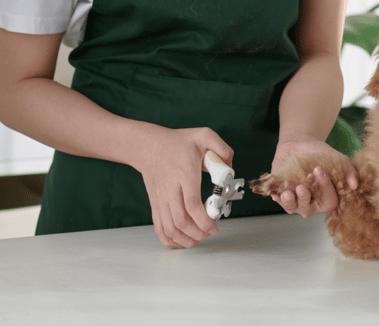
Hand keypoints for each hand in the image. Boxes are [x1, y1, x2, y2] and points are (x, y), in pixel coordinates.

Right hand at [133, 125, 232, 248]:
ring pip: (169, 227)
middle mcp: (170, 189)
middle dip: (198, 233)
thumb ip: (221, 148)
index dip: (203, 220)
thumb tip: (231, 165)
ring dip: (185, 239)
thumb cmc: (177, 142)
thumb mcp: (203, 135)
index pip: (191, 203)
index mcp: (184, 173)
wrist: (147, 146)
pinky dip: (169, 240)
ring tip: (199, 238)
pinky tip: (181, 242)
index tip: (215, 226)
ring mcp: (160, 198)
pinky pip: (159, 227)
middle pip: (180, 220)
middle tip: (210, 233)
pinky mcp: (155, 204)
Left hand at [270, 134, 356, 217]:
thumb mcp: (336, 158)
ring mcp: (295, 199)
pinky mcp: (280, 193)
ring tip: (287, 193)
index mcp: (326, 197)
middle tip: (302, 187)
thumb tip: (354, 185)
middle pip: (307, 210)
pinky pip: (278, 201)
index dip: (325, 189)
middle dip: (304, 199)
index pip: (329, 201)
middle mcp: (310, 202)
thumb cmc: (320, 153)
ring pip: (291, 208)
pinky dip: (276, 198)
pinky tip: (275, 194)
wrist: (299, 143)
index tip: (320, 170)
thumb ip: (347, 170)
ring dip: (289, 202)